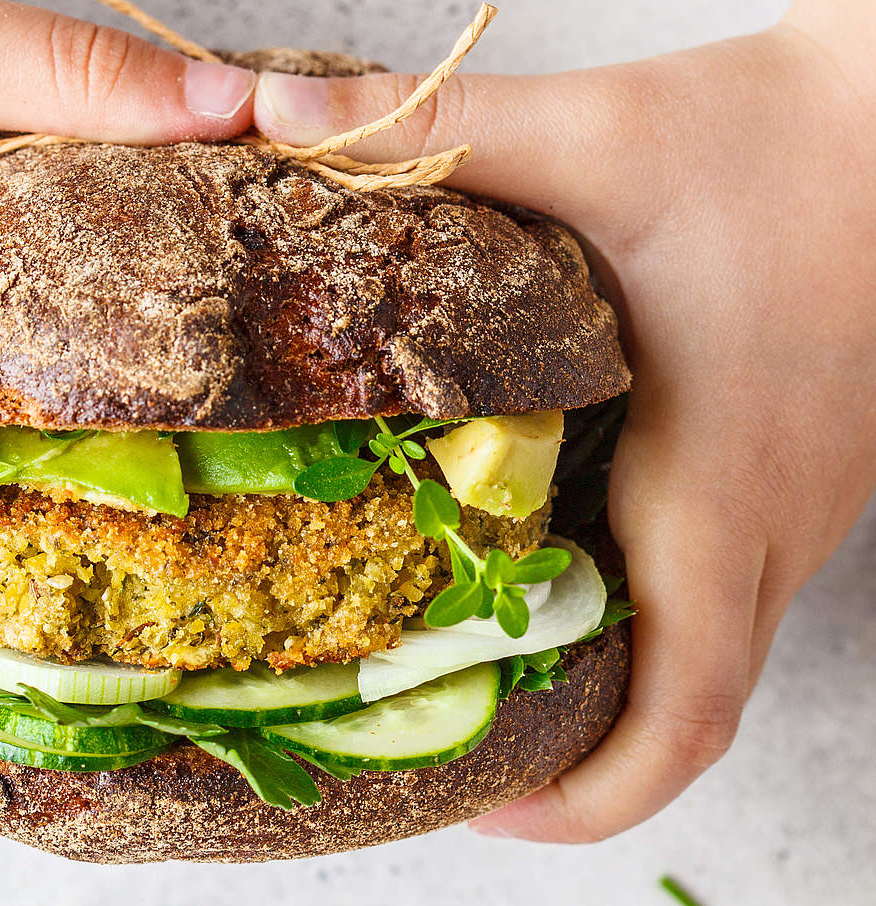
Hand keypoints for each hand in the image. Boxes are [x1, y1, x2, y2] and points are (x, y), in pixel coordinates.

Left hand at [253, 0, 875, 839]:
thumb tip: (277, 122)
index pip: (682, 716)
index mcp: (719, 487)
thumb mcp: (592, 135)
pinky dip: (650, 603)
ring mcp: (800, 501)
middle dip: (583, 753)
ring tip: (493, 651)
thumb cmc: (782, 137)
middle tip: (463, 731)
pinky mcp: (803, 465)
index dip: (592, 798)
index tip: (494, 807)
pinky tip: (571, 546)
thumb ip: (431, 135)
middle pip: (689, 707)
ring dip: (613, 676)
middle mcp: (773, 522)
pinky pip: (729, 580)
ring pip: (711, 645)